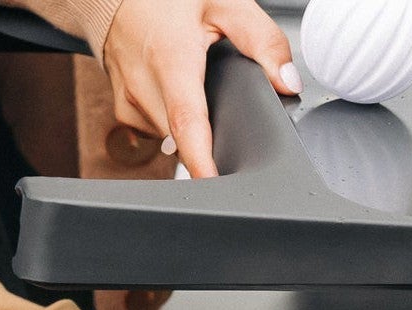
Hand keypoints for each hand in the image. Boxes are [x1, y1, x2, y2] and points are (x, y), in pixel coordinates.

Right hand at [102, 0, 297, 178]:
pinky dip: (172, 120)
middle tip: (223, 116)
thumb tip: (287, 81)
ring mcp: (129, 104)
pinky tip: (175, 91)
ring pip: (171, 137)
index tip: (214, 188)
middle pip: (183, 136)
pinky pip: (156, 130)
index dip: (201, 163)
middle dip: (208, 139)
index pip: (187, 123)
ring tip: (195, 88)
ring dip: (190, 125)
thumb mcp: (224, 2)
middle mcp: (144, 87)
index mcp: (171, 59)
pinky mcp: (124, 112)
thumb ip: (262, 40)